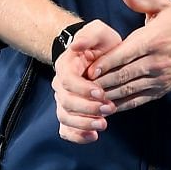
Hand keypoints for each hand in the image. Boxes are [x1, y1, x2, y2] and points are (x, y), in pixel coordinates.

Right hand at [52, 19, 122, 143]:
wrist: (100, 55)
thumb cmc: (101, 44)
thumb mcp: (99, 32)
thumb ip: (89, 34)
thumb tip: (75, 45)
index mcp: (65, 65)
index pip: (68, 81)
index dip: (83, 89)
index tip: (101, 93)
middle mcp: (60, 85)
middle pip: (66, 102)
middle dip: (88, 109)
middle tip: (109, 108)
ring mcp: (64, 100)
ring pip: (65, 117)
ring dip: (83, 124)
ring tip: (103, 125)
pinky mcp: (71, 112)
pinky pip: (66, 129)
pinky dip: (77, 136)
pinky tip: (93, 137)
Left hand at [76, 0, 170, 112]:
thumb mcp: (164, 5)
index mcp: (154, 40)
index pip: (125, 54)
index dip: (105, 63)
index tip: (89, 69)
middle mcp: (157, 62)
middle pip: (123, 75)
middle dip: (101, 81)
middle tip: (81, 84)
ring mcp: (160, 78)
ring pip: (128, 90)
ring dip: (108, 95)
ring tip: (88, 97)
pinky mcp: (161, 90)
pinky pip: (138, 100)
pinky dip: (121, 105)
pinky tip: (106, 106)